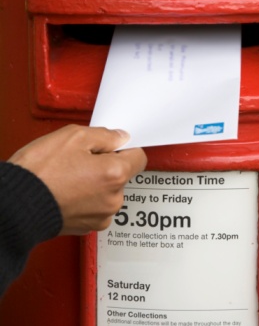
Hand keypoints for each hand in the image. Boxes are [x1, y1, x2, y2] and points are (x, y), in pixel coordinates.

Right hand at [8, 125, 146, 234]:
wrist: (16, 206)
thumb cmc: (40, 173)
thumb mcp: (73, 137)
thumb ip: (104, 135)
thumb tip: (119, 137)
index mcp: (115, 174)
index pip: (139, 157)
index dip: (125, 147)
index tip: (113, 146)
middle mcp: (114, 198)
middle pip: (122, 174)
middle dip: (107, 165)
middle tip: (81, 159)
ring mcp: (102, 216)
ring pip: (108, 191)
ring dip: (96, 183)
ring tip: (69, 176)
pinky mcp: (88, 226)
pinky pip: (96, 206)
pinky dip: (86, 198)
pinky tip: (67, 190)